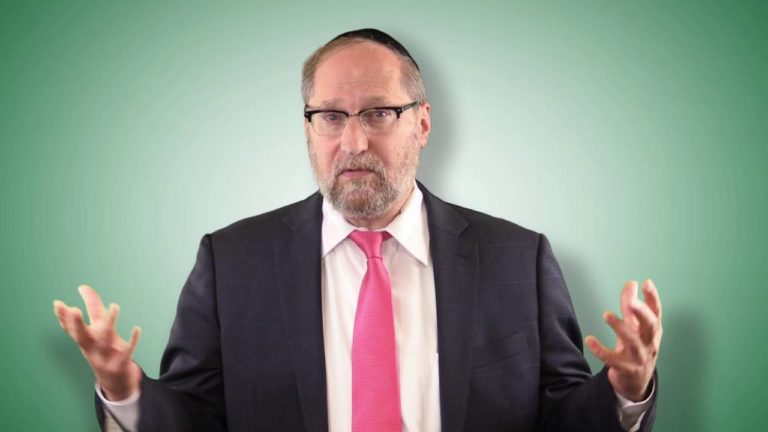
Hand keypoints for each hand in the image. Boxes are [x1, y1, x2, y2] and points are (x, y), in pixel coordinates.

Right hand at [53, 285, 142, 400]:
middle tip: (73, 310)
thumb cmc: (105, 350)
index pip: (72, 329)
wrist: (116, 382)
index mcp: (85, 341)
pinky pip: (127, 351)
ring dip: (110, 323)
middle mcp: (92, 349)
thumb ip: (93, 308)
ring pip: (105, 340)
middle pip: (81, 336)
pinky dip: (132, 340)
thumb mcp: (98, 330)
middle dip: (76, 324)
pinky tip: (137, 328)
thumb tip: (83, 286)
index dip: (63, 318)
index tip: (57, 304)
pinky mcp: (120, 364)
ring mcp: (105, 357)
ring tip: (115, 305)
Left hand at [585, 279, 661, 401]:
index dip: (653, 297)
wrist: (636, 383)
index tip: (646, 282)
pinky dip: (600, 350)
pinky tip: (589, 339)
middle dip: (642, 313)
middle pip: (650, 326)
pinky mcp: (625, 369)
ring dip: (619, 327)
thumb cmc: (637, 349)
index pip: (656, 312)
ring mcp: (639, 357)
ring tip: (606, 314)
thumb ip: (631, 306)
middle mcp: (649, 343)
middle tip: (631, 301)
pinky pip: (612, 359)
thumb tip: (631, 283)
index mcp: (652, 331)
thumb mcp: (635, 328)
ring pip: (632, 341)